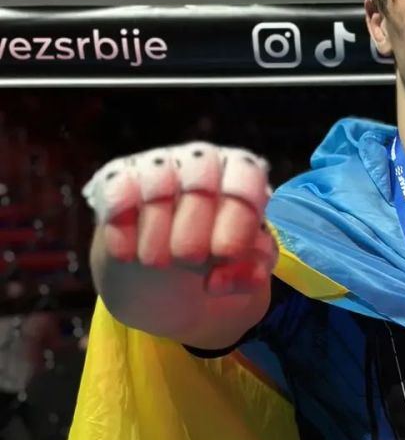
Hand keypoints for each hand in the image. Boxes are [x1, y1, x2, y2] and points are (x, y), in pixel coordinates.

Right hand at [82, 141, 276, 295]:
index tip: (225, 255)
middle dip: (193, 234)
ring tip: (158, 263)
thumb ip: (251, 273)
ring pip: (156, 187)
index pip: (246, 178)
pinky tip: (128, 255)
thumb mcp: (245, 267)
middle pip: (200, 182)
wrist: (168, 267)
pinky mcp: (118, 176)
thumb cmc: (217, 254)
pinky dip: (121, 232)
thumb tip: (217, 281)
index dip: (236, 219)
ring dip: (156, 238)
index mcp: (241, 172)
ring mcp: (159, 163)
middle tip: (189, 261)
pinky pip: (118, 195)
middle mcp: (201, 158)